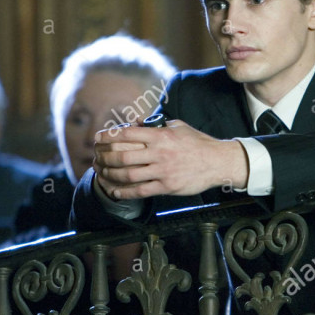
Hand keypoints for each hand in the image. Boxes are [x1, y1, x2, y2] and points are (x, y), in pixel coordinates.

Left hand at [93, 120, 247, 199]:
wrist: (218, 161)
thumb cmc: (198, 142)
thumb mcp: (178, 126)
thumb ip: (157, 125)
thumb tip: (137, 122)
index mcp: (161, 135)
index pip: (127, 134)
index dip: (107, 136)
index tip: (97, 139)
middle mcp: (159, 153)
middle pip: (122, 156)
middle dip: (104, 157)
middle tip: (96, 158)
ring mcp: (163, 171)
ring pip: (128, 174)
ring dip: (110, 175)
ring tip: (102, 173)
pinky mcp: (167, 187)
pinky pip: (140, 191)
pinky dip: (123, 192)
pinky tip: (114, 191)